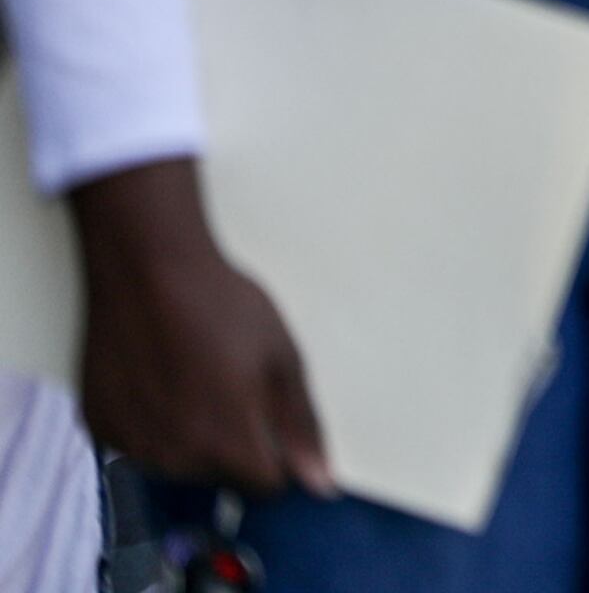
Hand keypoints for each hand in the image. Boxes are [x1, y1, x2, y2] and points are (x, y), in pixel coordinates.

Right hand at [71, 159, 331, 498]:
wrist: (147, 270)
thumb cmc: (221, 306)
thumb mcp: (283, 357)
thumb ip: (302, 424)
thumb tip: (319, 481)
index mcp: (228, 442)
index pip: (266, 487)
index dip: (279, 456)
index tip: (274, 424)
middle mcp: (176, 457)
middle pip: (222, 475)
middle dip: (235, 443)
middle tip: (232, 384)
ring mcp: (133, 445)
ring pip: (179, 463)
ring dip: (193, 436)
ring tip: (194, 376)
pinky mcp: (101, 428)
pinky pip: (140, 444)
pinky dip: (154, 424)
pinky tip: (159, 379)